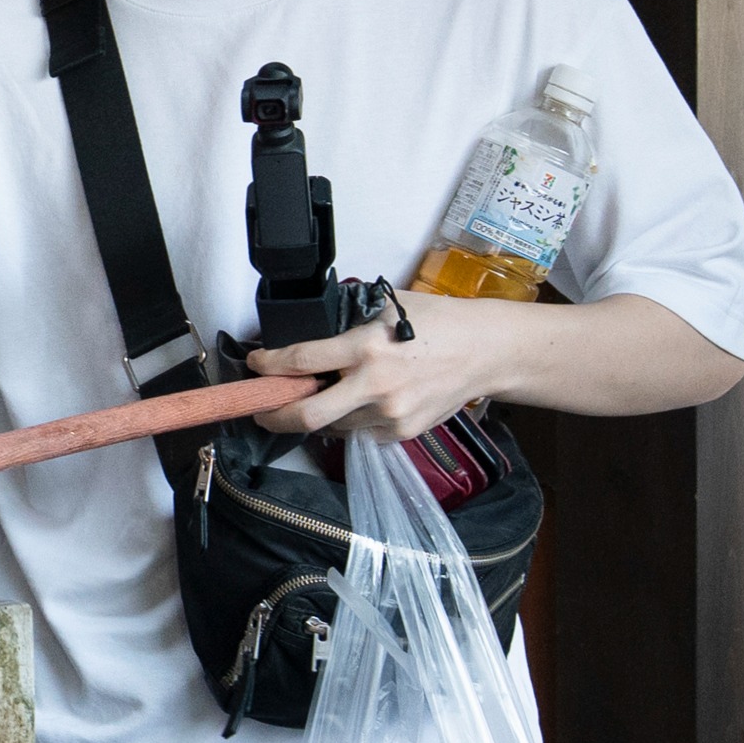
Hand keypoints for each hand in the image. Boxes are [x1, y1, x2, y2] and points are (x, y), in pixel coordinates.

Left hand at [250, 289, 531, 441]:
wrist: (486, 352)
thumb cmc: (440, 324)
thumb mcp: (389, 309)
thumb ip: (349, 328)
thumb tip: (311, 341)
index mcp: (367, 348)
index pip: (302, 361)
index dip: (270, 365)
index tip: (257, 364)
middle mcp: (375, 386)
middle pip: (307, 414)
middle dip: (275, 416)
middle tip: (263, 411)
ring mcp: (389, 415)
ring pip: (333, 425)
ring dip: (320, 414)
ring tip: (322, 397)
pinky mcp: (401, 433)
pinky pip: (360, 432)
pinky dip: (352, 420)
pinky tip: (362, 402)